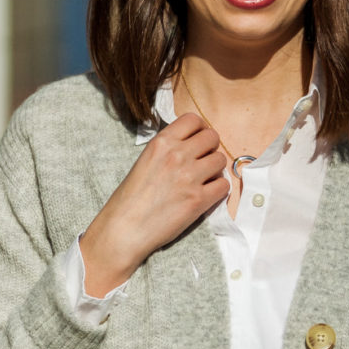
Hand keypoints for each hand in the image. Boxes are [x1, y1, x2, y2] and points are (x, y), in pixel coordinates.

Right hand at [79, 113, 228, 295]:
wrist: (125, 229)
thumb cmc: (129, 199)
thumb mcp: (144, 161)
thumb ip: (167, 149)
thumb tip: (189, 145)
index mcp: (161, 142)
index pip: (193, 120)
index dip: (200, 129)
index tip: (197, 140)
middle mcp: (177, 155)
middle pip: (212, 137)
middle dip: (210, 148)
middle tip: (203, 160)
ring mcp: (190, 177)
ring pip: (220, 160)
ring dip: (215, 169)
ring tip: (204, 179)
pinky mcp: (198, 200)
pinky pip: (223, 185)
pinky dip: (218, 189)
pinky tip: (206, 194)